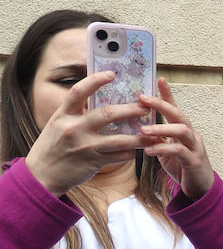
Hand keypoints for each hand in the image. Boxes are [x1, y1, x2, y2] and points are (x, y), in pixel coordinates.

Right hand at [24, 71, 147, 194]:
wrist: (42, 174)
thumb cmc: (52, 146)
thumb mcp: (58, 125)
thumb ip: (75, 113)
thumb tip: (98, 100)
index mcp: (63, 115)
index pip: (79, 91)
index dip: (95, 80)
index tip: (112, 74)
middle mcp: (74, 128)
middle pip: (107, 114)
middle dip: (130, 110)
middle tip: (146, 107)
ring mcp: (85, 146)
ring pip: (120, 140)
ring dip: (139, 137)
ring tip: (154, 134)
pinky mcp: (94, 162)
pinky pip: (119, 156)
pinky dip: (130, 152)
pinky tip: (138, 150)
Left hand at [138, 78, 213, 197]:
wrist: (200, 189)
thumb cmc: (182, 167)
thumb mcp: (167, 149)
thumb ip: (157, 137)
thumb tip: (138, 125)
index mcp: (184, 130)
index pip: (175, 107)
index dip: (167, 93)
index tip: (158, 78)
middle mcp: (192, 135)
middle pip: (179, 114)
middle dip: (161, 104)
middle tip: (143, 98)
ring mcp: (195, 147)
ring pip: (181, 130)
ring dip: (161, 127)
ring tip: (143, 128)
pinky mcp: (194, 161)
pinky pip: (179, 151)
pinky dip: (163, 148)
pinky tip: (149, 150)